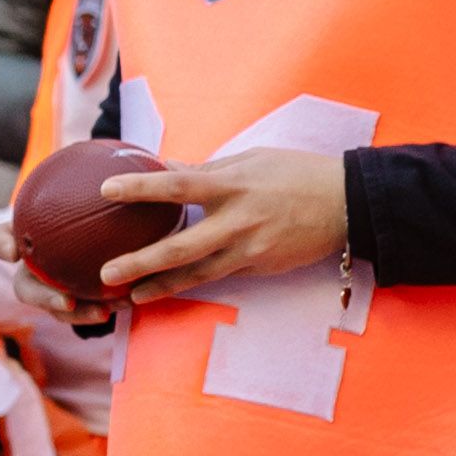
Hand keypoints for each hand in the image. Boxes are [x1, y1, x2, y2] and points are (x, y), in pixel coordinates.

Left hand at [93, 146, 353, 295]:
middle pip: (180, 246)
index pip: (177, 185)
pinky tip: (171, 288)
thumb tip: (166, 167)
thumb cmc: (299, 174)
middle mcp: (238, 221)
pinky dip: (194, 282)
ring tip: (131, 296)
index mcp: (233, 185)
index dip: (141, 187)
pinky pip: (221, 274)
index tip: (106, 190)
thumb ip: (208, 168)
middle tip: (106, 272)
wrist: (348, 205)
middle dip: (141, 261)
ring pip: (198, 273)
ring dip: (162, 286)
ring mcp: (250, 249)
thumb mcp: (252, 160)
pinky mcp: (261, 266)